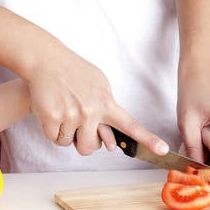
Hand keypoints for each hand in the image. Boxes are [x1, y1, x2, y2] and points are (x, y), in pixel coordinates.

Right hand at [24, 43, 169, 156]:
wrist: (47, 59)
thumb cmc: (73, 71)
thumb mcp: (98, 84)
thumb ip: (107, 109)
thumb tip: (111, 142)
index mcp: (106, 102)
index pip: (130, 125)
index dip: (147, 139)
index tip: (163, 150)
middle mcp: (91, 110)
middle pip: (91, 148)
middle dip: (84, 141)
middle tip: (77, 122)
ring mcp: (72, 115)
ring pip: (70, 144)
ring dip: (66, 134)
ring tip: (63, 111)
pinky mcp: (53, 117)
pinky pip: (55, 138)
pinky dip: (51, 130)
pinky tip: (51, 110)